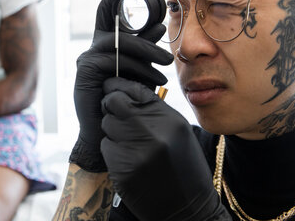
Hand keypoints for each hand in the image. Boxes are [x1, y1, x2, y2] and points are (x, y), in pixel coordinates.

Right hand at [69, 0, 173, 171]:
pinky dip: (137, 70)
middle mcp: (94, 45)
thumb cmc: (126, 97)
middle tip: (155, 4)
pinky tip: (153, 81)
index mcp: (107, 41)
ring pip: (120, 43)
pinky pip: (114, 62)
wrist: (109, 128)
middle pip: (108, 14)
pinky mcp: (86, 72)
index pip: (110, 7)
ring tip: (167, 65)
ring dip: (147, 51)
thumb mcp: (141, 68)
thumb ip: (146, 46)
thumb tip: (160, 25)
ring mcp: (87, 58)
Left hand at [101, 78, 230, 220]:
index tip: (113, 87)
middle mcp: (152, 133)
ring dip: (113, 130)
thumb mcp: (179, 132)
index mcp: (169, 120)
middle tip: (114, 112)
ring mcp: (135, 152)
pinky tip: (129, 161)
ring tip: (130, 144)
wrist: (188, 210)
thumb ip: (156, 111)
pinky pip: (106, 147)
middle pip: (114, 102)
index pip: (135, 89)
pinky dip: (113, 151)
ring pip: (107, 124)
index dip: (120, 86)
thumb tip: (127, 90)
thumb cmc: (184, 167)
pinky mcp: (122, 170)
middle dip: (110, 104)